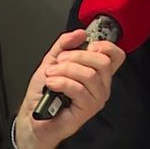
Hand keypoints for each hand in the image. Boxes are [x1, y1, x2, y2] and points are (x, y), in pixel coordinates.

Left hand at [13, 29, 125, 148]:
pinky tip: (51, 84)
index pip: (116, 55)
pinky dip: (61, 82)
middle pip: (103, 62)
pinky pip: (78, 89)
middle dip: (77, 56)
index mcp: (97, 72)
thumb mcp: (53, 60)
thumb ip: (65, 44)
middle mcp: (101, 85)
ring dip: (65, 71)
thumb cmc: (45, 92)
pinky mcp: (87, 110)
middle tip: (59, 61)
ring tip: (51, 75)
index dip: (105, 46)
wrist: (33, 116)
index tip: (88, 45)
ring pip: (89, 75)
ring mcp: (96, 99)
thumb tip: (80, 33)